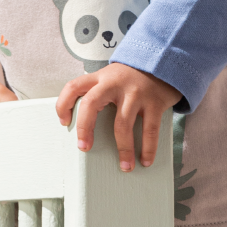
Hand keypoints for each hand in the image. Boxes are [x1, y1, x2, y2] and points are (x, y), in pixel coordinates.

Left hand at [56, 64, 180, 171]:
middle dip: (85, 128)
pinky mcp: (154, 102)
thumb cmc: (132, 76)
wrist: (163, 60)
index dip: (63, 105)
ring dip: (123, 149)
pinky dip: (148, 148)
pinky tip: (145, 160)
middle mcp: (114, 83)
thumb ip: (98, 92)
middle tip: (84, 147)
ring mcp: (135, 93)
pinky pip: (149, 129)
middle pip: (91, 104)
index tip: (64, 123)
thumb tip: (87, 125)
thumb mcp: (111, 77)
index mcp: (100, 78)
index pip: (73, 87)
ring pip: (122, 124)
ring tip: (125, 166)